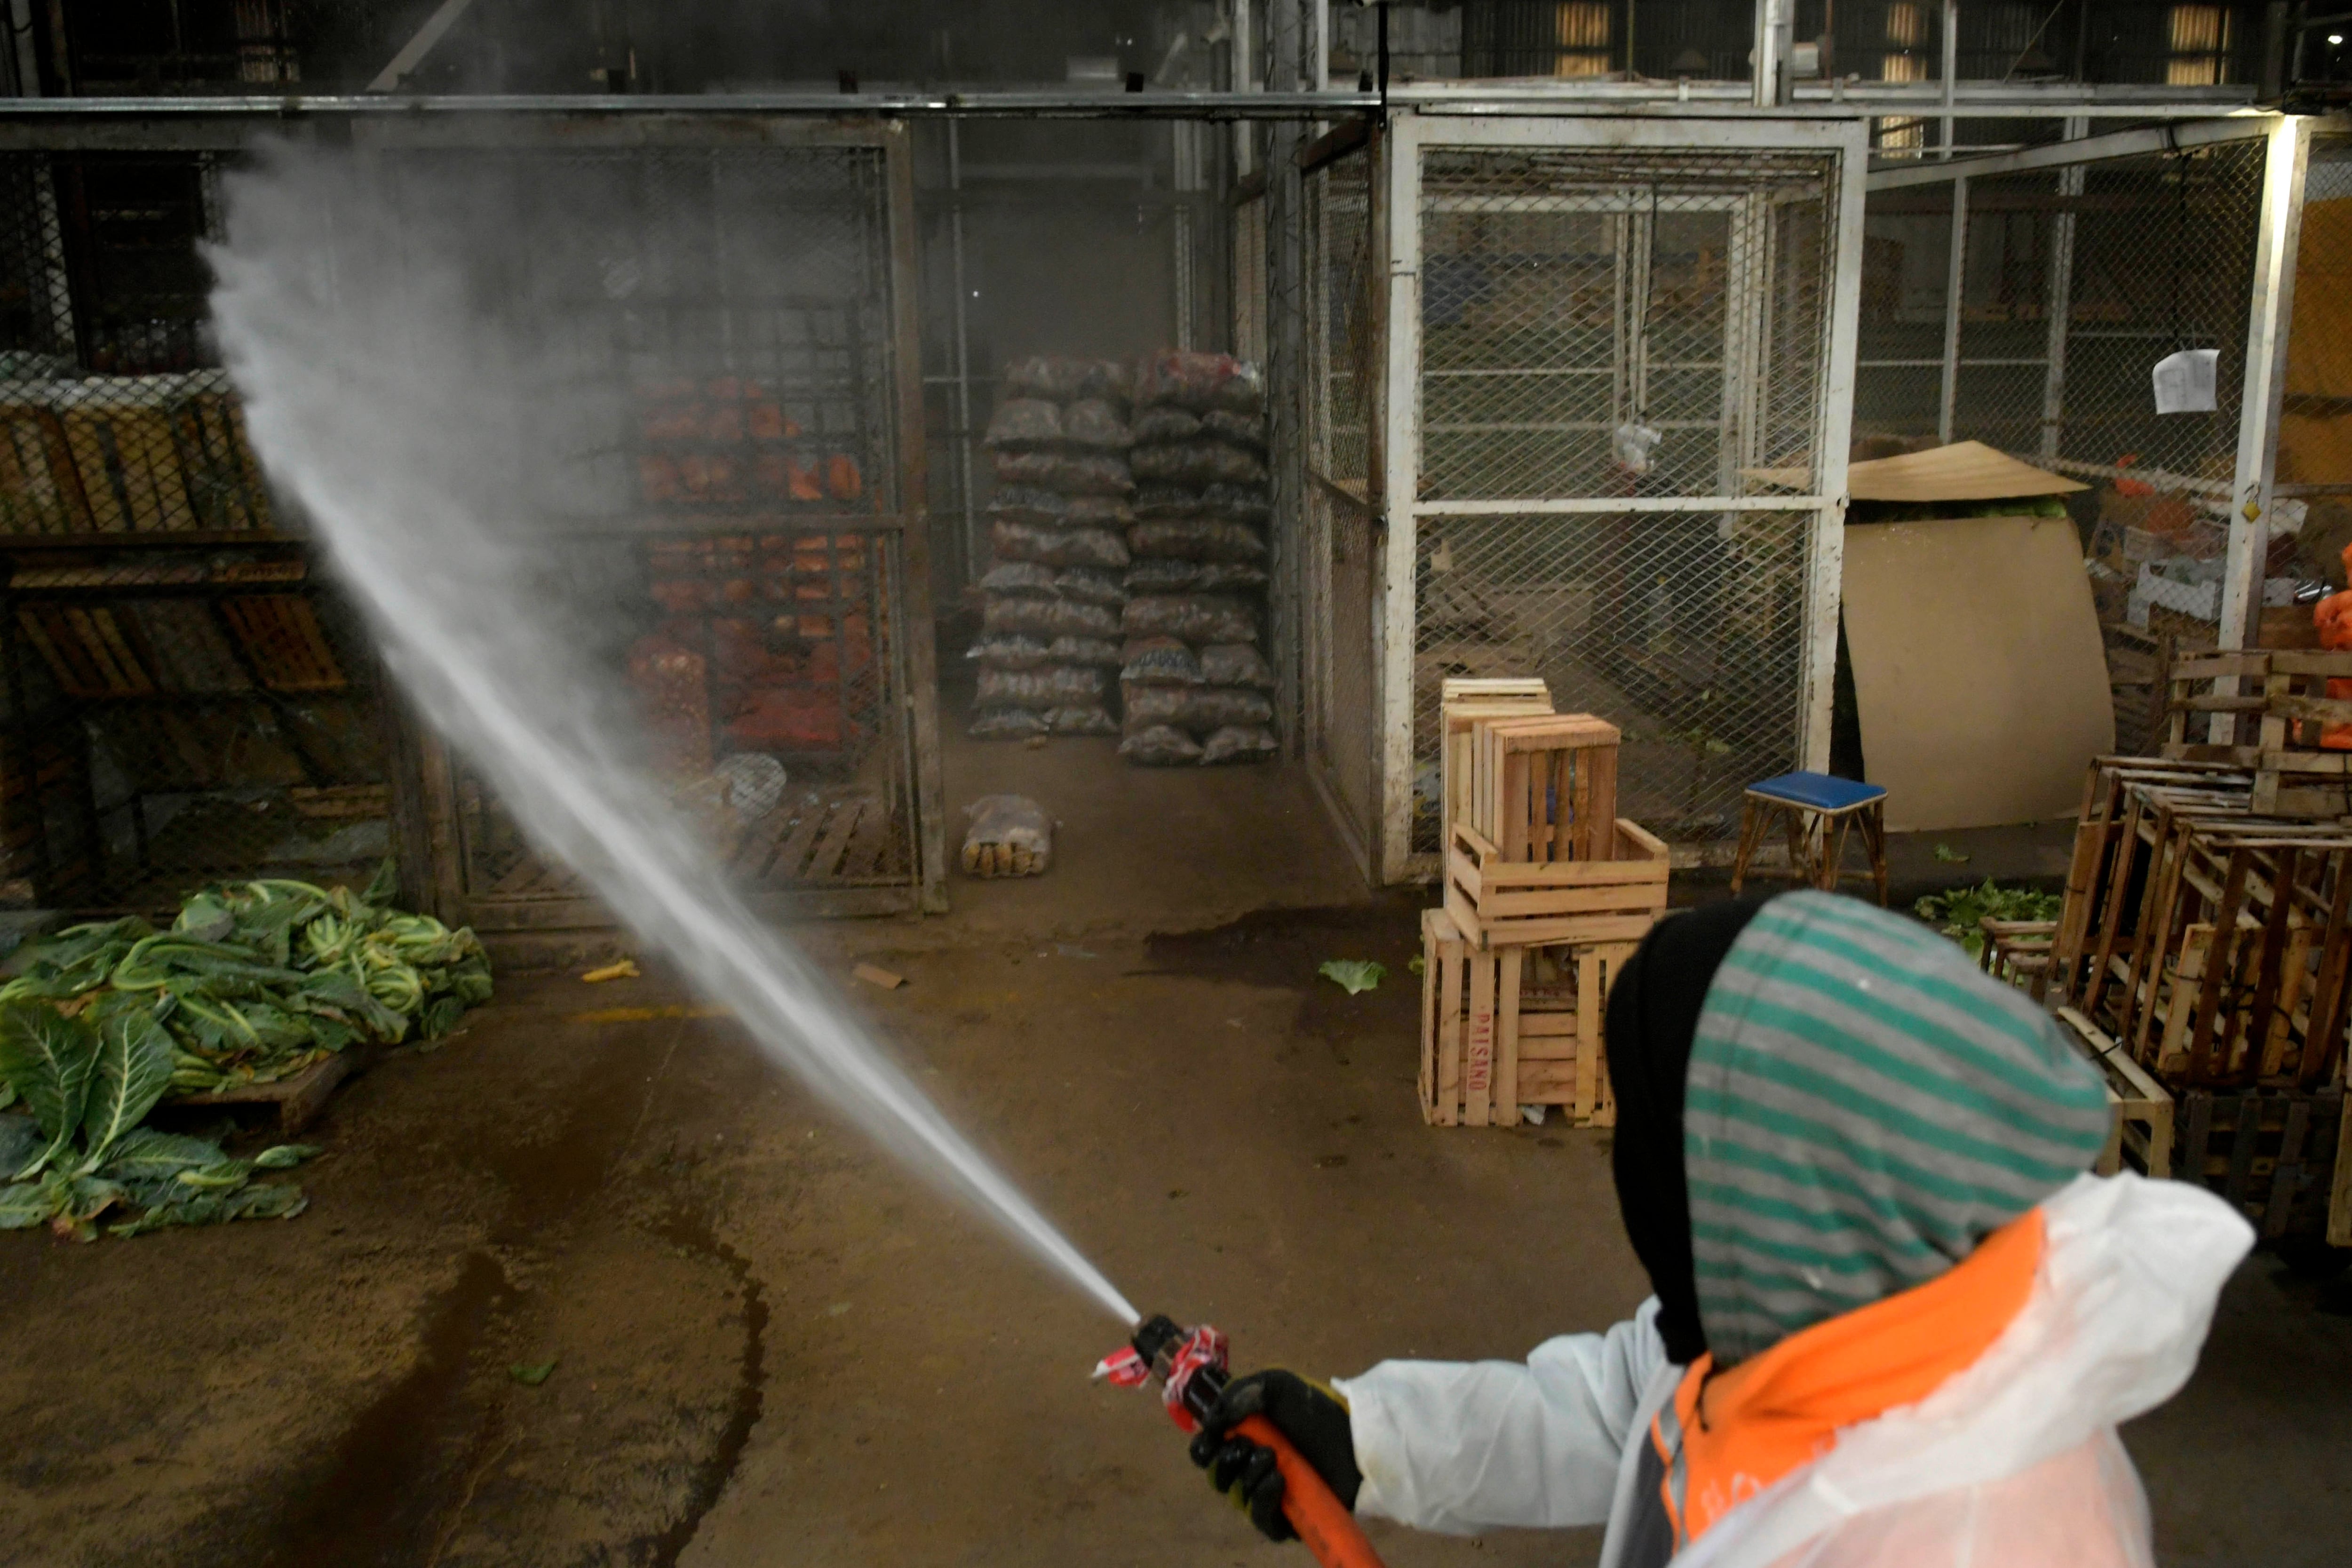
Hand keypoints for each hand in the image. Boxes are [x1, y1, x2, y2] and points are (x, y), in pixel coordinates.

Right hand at [1187, 1369, 1361, 1542]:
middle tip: (1251, 1445)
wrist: (1356, 1437)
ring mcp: (1269, 1495)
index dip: (1204, 1449)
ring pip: (1238, 1499)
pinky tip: (1277, 1483)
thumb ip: (1238, 1395)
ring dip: (1248, 1478)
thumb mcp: (1276, 1386)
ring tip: (1274, 1460)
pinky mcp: (1289, 1518)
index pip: (1207, 1453)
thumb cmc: (1316, 1410)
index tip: (1213, 1440)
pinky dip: (1262, 1503)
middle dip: (1227, 1461)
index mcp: (1244, 1438)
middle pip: (1218, 1478)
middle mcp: (1251, 1468)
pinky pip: (1263, 1523)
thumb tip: (1209, 1421)